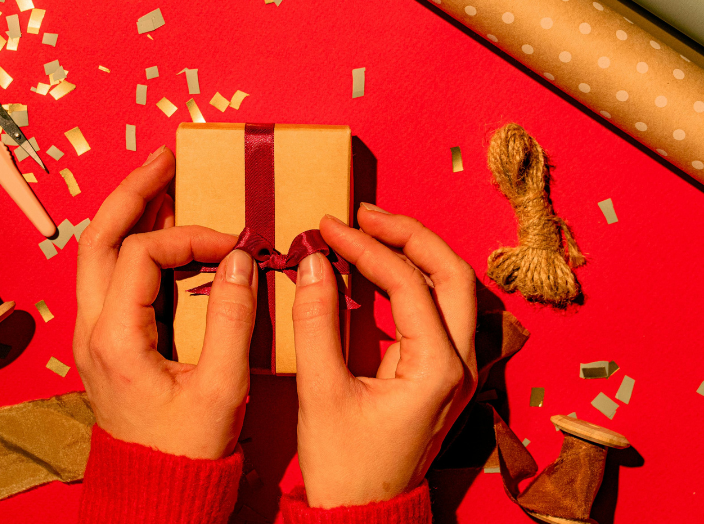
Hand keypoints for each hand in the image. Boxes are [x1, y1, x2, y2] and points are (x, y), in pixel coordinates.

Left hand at [73, 146, 258, 459]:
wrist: (157, 488)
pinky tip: (158, 233)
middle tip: (165, 160)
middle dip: (132, 193)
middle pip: (96, 237)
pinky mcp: (104, 340)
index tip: (236, 244)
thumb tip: (239, 259)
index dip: (192, 237)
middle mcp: (91, 328)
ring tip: (159, 182)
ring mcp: (91, 333)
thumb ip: (233, 318)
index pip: (144, 255)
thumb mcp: (220, 387)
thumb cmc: (187, 447)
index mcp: (115, 337)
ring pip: (94, 253)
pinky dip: (130, 244)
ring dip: (126, 214)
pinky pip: (108, 276)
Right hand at [292, 204, 477, 507]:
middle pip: (453, 274)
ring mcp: (457, 370)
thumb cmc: (345, 467)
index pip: (407, 283)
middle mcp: (460, 365)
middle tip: (364, 214)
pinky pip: (438, 311)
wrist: (363, 515)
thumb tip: (313, 262)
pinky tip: (377, 271)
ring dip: (416, 254)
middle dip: (409, 235)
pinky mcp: (442, 375)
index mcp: (438, 369)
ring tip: (372, 230)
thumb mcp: (322, 392)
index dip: (365, 247)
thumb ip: (316, 322)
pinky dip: (411, 281)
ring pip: (453, 289)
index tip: (328, 227)